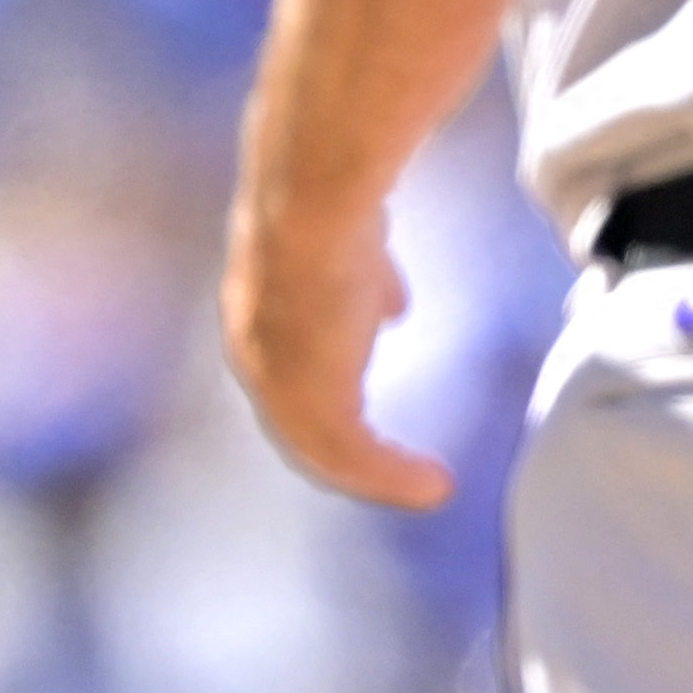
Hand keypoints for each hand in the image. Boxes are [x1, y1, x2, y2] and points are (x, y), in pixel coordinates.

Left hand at [223, 203, 454, 510]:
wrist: (314, 207)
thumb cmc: (334, 210)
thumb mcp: (354, 253)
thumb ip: (368, 285)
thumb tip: (390, 309)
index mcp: (258, 323)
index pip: (289, 378)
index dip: (329, 397)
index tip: (366, 405)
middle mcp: (258, 360)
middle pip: (301, 424)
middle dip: (347, 446)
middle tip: (390, 467)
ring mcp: (278, 386)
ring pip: (326, 451)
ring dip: (378, 473)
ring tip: (425, 485)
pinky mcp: (311, 405)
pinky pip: (354, 458)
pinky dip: (394, 476)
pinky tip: (434, 485)